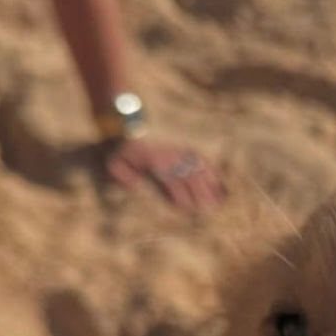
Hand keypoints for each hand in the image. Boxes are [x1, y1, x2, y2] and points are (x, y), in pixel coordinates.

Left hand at [104, 137, 224, 211]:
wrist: (129, 126)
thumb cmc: (123, 151)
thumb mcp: (115, 162)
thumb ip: (123, 175)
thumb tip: (133, 187)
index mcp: (155, 161)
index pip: (171, 178)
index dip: (179, 194)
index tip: (187, 209)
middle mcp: (170, 156)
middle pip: (189, 175)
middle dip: (200, 193)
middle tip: (210, 210)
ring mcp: (179, 151)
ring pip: (198, 168)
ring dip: (209, 184)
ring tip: (218, 200)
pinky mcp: (184, 148)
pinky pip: (201, 158)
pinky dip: (212, 169)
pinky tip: (220, 182)